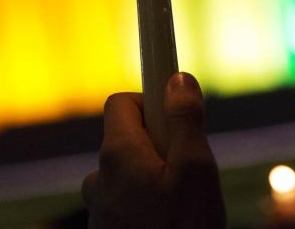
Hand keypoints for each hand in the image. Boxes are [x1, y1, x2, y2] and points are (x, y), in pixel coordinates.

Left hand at [81, 72, 225, 228]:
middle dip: (158, 147)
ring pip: (128, 175)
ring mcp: (98, 208)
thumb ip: (185, 121)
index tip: (174, 118)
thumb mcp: (196, 171)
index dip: (150, 103)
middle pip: (127, 140)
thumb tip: (178, 79)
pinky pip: (123, 203)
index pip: (120, 102)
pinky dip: (144, 205)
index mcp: (118, 155)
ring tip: (180, 206)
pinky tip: (167, 222)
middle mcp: (99, 179)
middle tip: (188, 173)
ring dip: (151, 180)